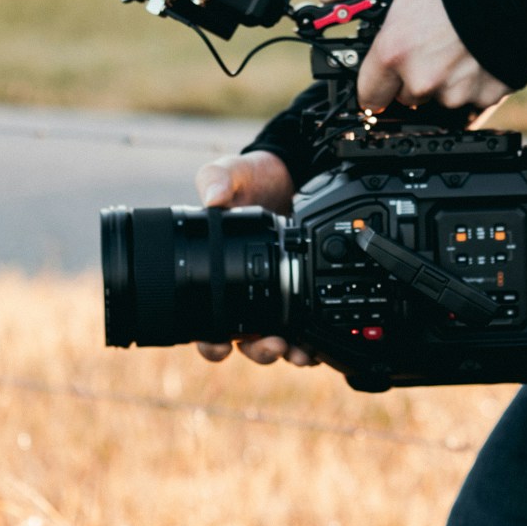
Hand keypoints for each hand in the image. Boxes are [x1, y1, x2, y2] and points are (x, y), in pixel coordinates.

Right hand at [190, 151, 316, 365]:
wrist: (287, 175)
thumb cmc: (249, 181)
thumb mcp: (230, 174)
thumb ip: (217, 180)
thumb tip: (214, 198)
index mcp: (218, 276)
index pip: (207, 321)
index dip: (209, 341)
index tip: (219, 346)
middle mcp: (246, 295)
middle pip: (244, 341)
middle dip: (256, 351)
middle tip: (270, 345)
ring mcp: (276, 298)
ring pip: (277, 340)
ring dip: (286, 351)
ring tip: (298, 351)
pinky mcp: (302, 294)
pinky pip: (306, 327)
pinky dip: (313, 341)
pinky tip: (320, 342)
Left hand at [320, 0, 514, 113]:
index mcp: (393, 53)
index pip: (366, 94)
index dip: (373, 83)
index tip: (381, 75)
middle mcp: (421, 80)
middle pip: (404, 98)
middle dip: (410, 79)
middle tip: (426, 47)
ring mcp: (455, 94)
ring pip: (438, 101)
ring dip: (443, 83)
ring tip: (456, 49)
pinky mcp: (485, 98)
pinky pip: (471, 103)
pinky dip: (472, 86)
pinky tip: (477, 59)